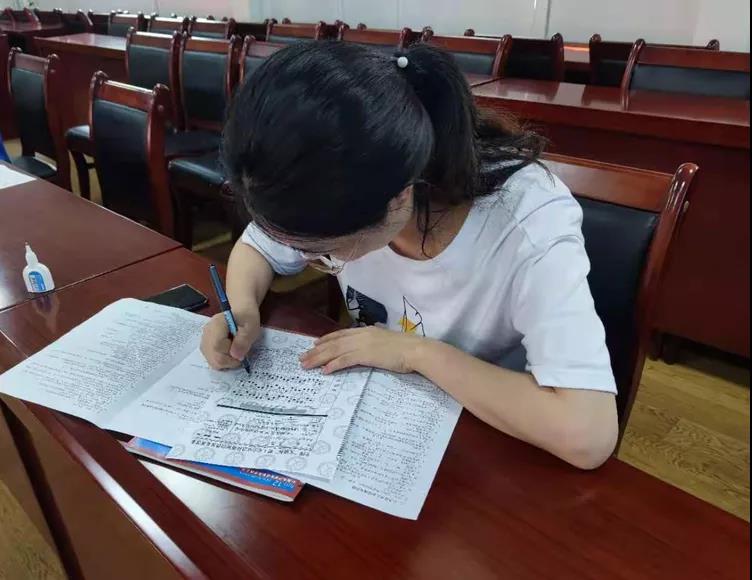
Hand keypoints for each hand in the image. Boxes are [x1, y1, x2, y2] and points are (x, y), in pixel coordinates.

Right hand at [200, 308, 260, 369]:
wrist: (240, 309)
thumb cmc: (246, 317)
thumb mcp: (251, 326)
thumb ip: (243, 340)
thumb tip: (235, 356)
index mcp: (217, 325)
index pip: (217, 348)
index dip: (231, 356)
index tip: (242, 354)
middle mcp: (206, 333)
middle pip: (212, 357)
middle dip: (228, 361)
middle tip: (239, 353)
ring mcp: (204, 339)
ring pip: (211, 360)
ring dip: (226, 360)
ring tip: (234, 350)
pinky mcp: (206, 344)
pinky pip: (211, 359)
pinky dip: (222, 359)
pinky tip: (229, 351)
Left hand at [300, 326, 426, 373]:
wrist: (415, 350)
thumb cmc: (406, 348)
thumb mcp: (387, 342)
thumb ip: (375, 344)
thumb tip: (370, 349)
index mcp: (366, 331)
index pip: (341, 334)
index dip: (326, 339)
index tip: (315, 344)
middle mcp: (361, 335)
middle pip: (333, 342)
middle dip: (316, 350)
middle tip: (302, 357)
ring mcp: (362, 344)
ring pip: (334, 350)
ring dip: (318, 358)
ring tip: (306, 365)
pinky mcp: (365, 355)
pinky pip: (344, 360)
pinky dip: (332, 365)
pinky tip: (324, 371)